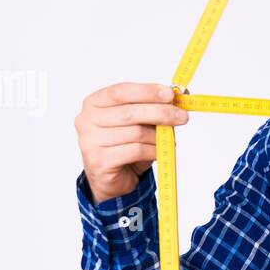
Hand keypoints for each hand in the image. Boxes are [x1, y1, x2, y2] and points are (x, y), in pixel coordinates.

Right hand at [75, 82, 188, 202]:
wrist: (110, 178)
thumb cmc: (124, 145)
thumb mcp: (140, 122)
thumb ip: (156, 106)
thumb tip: (181, 93)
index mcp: (94, 103)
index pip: (122, 91)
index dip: (147, 92)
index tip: (170, 94)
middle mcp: (86, 119)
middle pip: (130, 112)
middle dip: (161, 113)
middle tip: (183, 117)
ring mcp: (90, 140)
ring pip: (135, 133)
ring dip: (159, 136)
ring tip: (169, 140)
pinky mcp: (99, 160)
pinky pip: (135, 151)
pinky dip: (153, 151)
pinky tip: (159, 152)